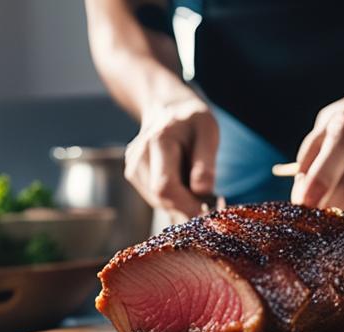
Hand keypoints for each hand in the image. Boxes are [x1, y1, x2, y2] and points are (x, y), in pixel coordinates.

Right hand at [124, 95, 218, 218]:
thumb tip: (202, 192)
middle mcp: (138, 156)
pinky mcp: (132, 175)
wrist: (166, 108)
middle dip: (187, 205)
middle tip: (212, 200)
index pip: (165, 186)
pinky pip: (155, 198)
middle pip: (161, 198)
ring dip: (181, 202)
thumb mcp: (209, 131)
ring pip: (158, 201)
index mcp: (159, 141)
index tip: (210, 212)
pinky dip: (173, 198)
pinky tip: (182, 180)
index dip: (186, 206)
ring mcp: (132, 167)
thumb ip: (206, 162)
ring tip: (195, 182)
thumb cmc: (192, 120)